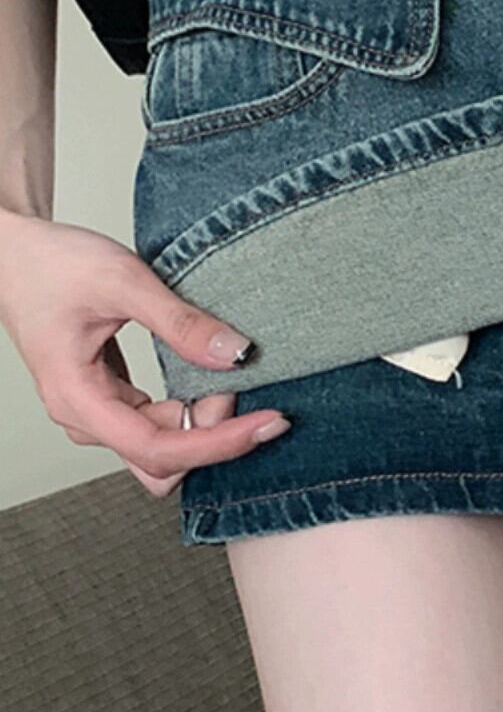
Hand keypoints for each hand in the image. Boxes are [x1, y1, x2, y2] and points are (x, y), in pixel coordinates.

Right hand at [0, 211, 289, 498]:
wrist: (16, 252)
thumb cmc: (53, 264)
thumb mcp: (123, 281)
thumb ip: (180, 321)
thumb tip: (236, 355)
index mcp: (77, 398)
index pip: (158, 449)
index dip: (219, 443)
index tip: (267, 423)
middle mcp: (83, 416)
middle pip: (160, 459)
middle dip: (210, 433)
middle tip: (243, 384)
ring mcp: (95, 409)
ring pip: (159, 444)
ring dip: (200, 422)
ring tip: (227, 376)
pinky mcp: (108, 395)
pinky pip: (153, 423)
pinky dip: (186, 409)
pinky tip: (209, 380)